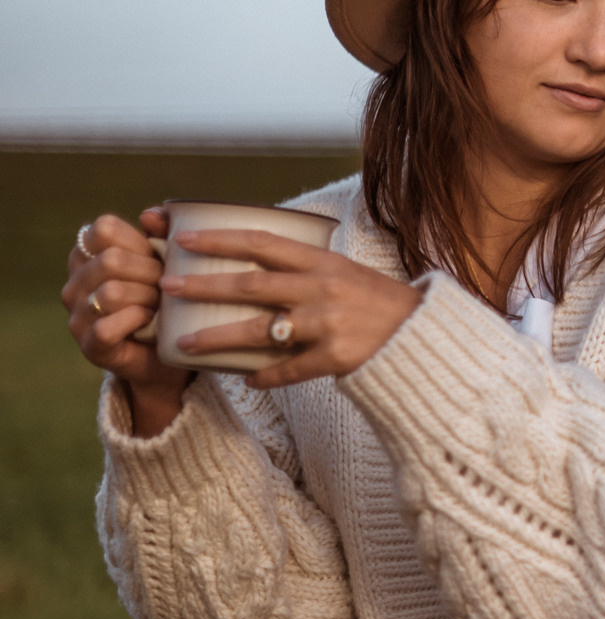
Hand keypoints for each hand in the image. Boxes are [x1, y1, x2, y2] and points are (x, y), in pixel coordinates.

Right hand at [63, 211, 192, 432]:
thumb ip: (162, 232)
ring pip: (112, 292)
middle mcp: (75, 283)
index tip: (155, 256)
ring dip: (148, 298)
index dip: (139, 240)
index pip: (104, 228)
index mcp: (88, 254)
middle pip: (112, 260)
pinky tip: (151, 322)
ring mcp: (77, 315)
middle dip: (151, 272)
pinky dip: (137, 322)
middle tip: (166, 287)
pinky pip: (108, 326)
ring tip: (161, 306)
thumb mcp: (169, 260)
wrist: (172, 352)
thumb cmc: (169, 297)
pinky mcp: (90, 345)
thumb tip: (151, 215)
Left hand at [162, 228, 424, 388]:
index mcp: (323, 262)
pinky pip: (289, 370)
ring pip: (260, 331)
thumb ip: (305, 268)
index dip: (220, 239)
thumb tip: (254, 258)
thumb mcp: (345, 272)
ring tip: (184, 344)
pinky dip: (265, 376)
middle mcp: (322, 289)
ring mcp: (328, 325)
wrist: (423, 336)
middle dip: (203, 285)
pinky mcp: (336, 358)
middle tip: (167, 286)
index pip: (262, 242)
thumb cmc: (379, 303)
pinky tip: (245, 380)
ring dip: (217, 338)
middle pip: (251, 285)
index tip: (184, 238)